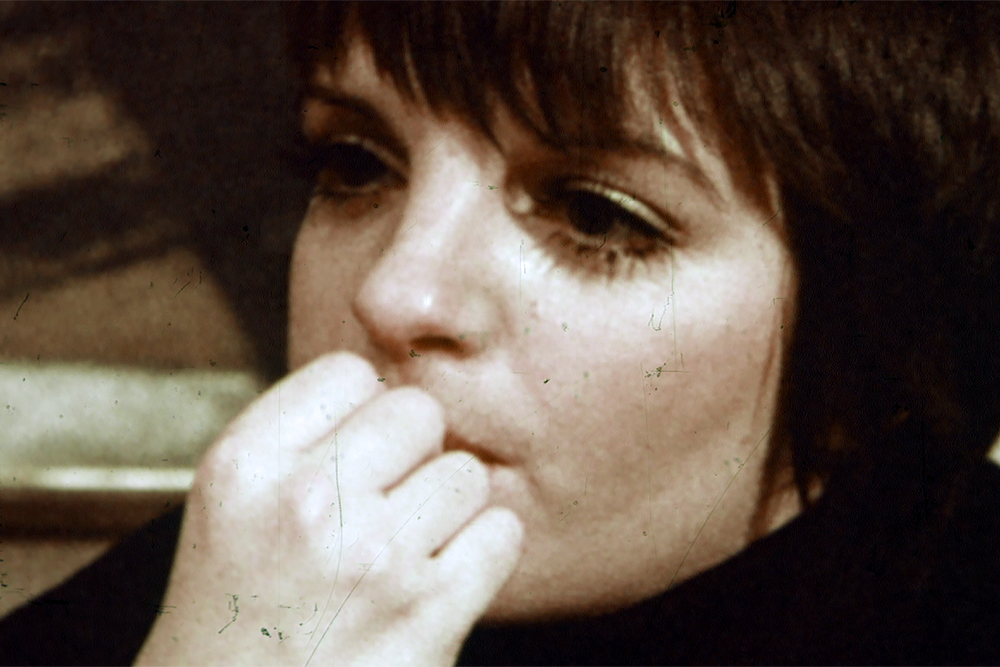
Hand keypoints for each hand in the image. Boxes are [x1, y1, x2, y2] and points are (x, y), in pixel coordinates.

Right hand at [136, 353, 523, 665]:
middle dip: (411, 452)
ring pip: (466, 473)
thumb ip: (303, 435)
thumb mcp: (230, 503)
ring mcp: (372, 560)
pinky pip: (502, 533)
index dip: (360, 412)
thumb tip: (397, 387)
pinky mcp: (428, 615)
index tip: (350, 455)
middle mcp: (306, 503)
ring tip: (403, 547)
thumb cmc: (237, 610)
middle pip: (418, 412)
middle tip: (382, 502)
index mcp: (245, 465)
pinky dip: (483, 553)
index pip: (350, 373)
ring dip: (446, 508)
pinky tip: (440, 577)